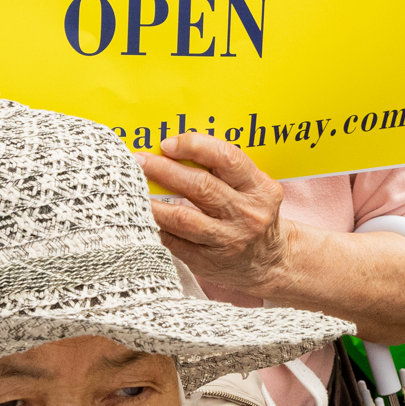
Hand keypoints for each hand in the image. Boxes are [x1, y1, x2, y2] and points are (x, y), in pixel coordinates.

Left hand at [141, 134, 288, 302]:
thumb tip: (173, 148)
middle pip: (201, 187)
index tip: (167, 143)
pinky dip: (156, 227)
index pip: (227, 158)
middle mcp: (246, 214)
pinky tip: (141, 217)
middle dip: (164, 170)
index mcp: (259, 188)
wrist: (271, 262)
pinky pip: (175, 243)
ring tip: (133, 190)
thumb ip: (224, 170)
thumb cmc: (252, 214)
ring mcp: (228, 240)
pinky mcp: (209, 261)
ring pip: (183, 218)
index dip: (194, 146)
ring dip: (154, 203)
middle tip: (139, 160)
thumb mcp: (253, 188)